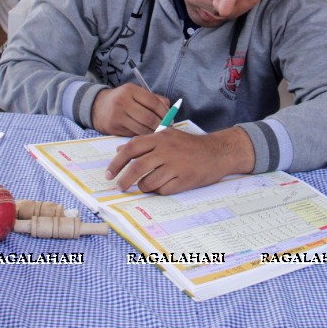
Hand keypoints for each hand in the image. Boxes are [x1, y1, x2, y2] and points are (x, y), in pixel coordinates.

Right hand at [91, 84, 169, 136]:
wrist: (98, 107)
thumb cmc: (123, 100)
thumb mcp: (136, 93)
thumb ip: (154, 99)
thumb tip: (170, 110)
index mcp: (130, 90)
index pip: (153, 102)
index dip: (165, 112)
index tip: (171, 118)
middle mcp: (122, 102)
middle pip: (149, 118)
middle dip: (161, 125)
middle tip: (167, 129)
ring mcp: (117, 115)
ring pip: (142, 129)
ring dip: (153, 133)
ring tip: (158, 133)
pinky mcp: (114, 128)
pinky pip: (133, 135)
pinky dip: (142, 136)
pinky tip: (147, 136)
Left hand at [104, 127, 254, 193]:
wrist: (217, 153)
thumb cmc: (189, 145)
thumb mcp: (167, 136)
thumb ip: (144, 142)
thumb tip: (120, 149)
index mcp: (160, 138)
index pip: (131, 148)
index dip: (117, 162)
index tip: (109, 173)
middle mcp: (166, 151)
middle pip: (137, 167)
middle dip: (124, 180)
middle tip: (119, 187)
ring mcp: (175, 166)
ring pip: (148, 181)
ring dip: (143, 187)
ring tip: (145, 186)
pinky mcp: (183, 180)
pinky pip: (163, 190)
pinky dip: (158, 191)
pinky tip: (163, 186)